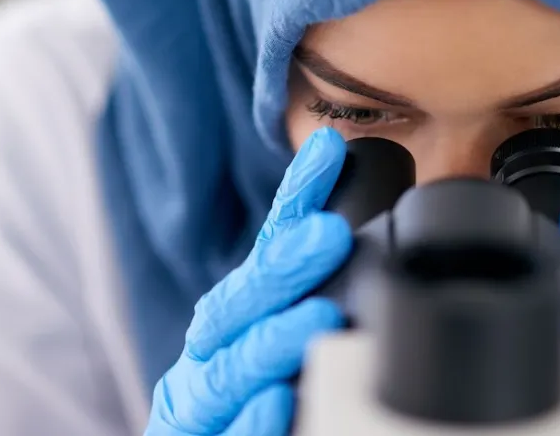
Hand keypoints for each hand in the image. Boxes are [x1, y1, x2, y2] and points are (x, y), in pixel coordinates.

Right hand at [145, 127, 351, 435]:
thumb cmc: (246, 410)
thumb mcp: (280, 347)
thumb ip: (309, 304)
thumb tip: (364, 243)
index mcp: (233, 322)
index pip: (266, 251)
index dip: (296, 197)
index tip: (330, 150)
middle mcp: (207, 356)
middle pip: (235, 305)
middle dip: (281, 267)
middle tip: (330, 234)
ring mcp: (195, 408)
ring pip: (225, 370)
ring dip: (269, 340)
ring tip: (316, 317)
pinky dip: (250, 423)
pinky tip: (278, 403)